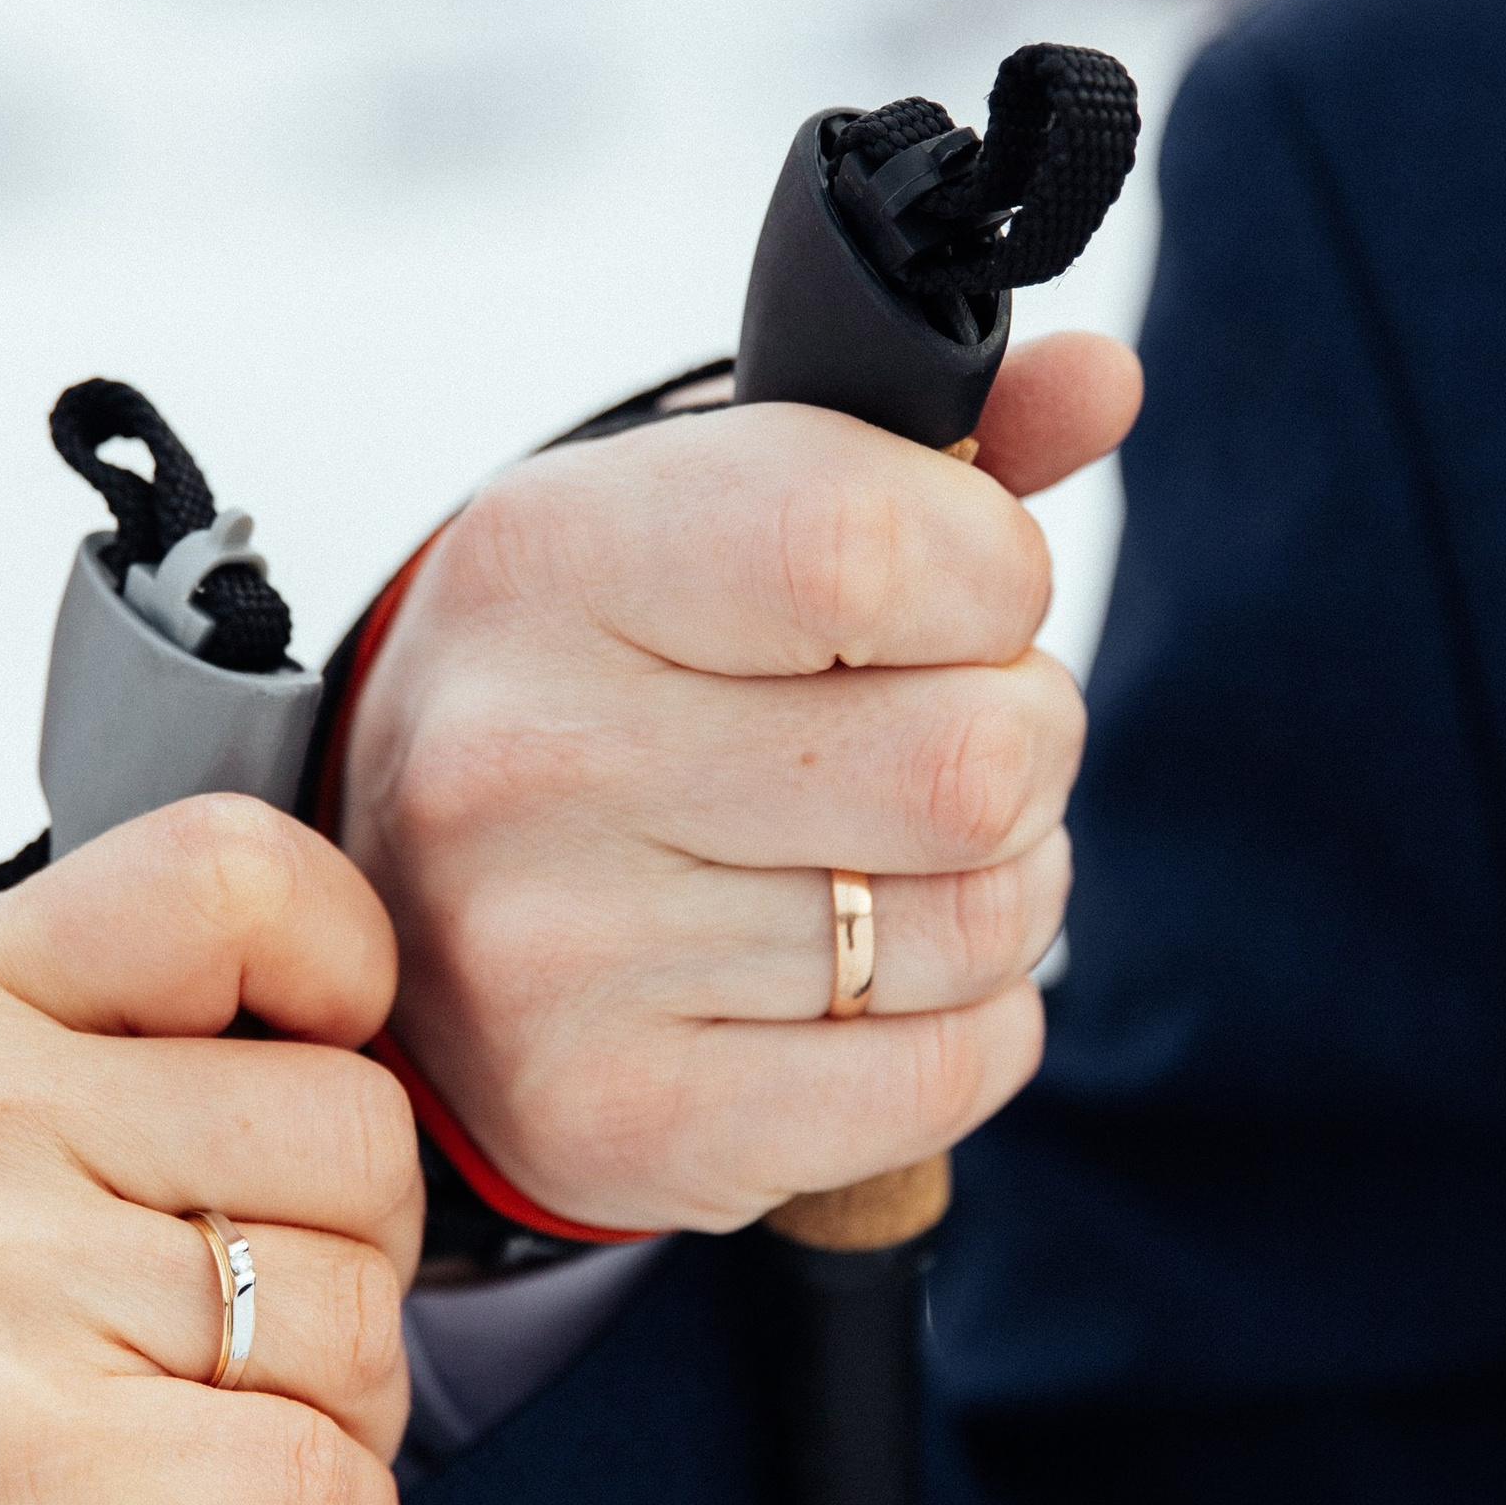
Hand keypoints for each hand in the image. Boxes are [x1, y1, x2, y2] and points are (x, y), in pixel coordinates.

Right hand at [0, 800, 422, 1504]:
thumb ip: (123, 1008)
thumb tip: (357, 1011)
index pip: (232, 877)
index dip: (340, 962)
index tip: (319, 1050)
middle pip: (357, 1131)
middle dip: (366, 1238)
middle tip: (272, 1303)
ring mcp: (1, 1288)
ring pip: (361, 1317)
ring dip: (355, 1399)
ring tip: (246, 1415)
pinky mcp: (46, 1465)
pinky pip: (324, 1474)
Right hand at [337, 326, 1140, 1231]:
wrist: (399, 908)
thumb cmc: (605, 683)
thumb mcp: (710, 519)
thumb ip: (921, 449)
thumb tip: (1105, 380)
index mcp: (548, 560)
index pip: (870, 542)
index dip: (992, 575)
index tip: (961, 594)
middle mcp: (525, 759)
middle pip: (972, 761)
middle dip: (1018, 744)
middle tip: (936, 742)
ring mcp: (556, 960)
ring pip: (982, 924)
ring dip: (1001, 890)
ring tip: (895, 860)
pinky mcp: (620, 1124)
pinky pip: (949, 1075)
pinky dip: (970, 1028)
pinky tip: (877, 981)